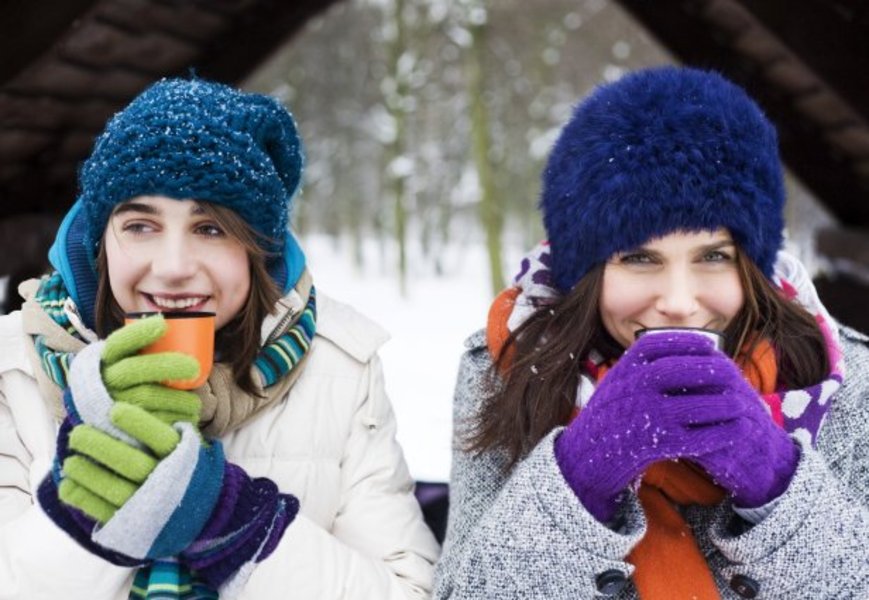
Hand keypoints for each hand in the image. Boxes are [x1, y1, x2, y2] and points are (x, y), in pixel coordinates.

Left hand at [59, 400, 181, 522]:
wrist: (201, 510)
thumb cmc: (184, 467)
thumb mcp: (187, 445)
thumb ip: (165, 430)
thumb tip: (123, 408)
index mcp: (183, 459)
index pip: (161, 439)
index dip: (138, 424)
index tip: (114, 410)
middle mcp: (168, 483)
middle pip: (133, 463)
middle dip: (102, 447)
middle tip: (76, 433)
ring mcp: (150, 506)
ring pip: (116, 490)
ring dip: (88, 474)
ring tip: (70, 462)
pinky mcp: (134, 525)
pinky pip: (106, 513)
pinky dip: (84, 500)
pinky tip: (68, 486)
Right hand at [101, 315, 201, 424]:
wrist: (104, 414)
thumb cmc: (130, 378)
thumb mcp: (129, 360)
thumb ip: (148, 347)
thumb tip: (178, 324)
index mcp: (107, 359)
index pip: (119, 342)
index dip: (139, 333)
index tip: (163, 324)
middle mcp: (105, 379)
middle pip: (133, 370)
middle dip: (166, 366)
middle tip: (194, 367)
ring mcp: (110, 402)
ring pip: (144, 398)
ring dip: (175, 400)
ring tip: (196, 403)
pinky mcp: (119, 426)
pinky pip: (148, 422)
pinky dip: (170, 420)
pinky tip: (187, 419)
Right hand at [556, 331, 795, 520]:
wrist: (583, 458)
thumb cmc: (607, 419)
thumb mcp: (615, 384)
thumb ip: (639, 368)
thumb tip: (677, 350)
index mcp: (623, 369)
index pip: (661, 344)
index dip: (689, 343)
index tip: (710, 347)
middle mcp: (633, 387)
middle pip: (682, 370)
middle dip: (711, 370)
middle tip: (732, 374)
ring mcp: (645, 415)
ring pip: (696, 404)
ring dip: (723, 404)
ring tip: (740, 403)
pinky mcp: (656, 444)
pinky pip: (697, 437)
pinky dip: (720, 433)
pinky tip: (734, 431)